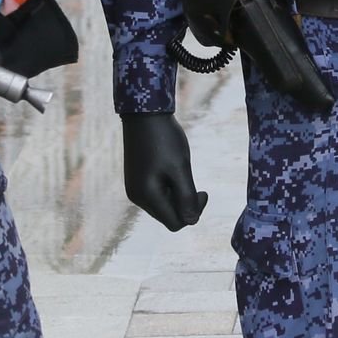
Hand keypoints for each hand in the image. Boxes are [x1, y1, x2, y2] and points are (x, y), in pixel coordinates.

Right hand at [121, 112, 207, 230]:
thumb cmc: (165, 139)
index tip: (203, 191)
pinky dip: (168, 188)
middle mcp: (137, 197)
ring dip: (176, 196)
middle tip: (196, 183)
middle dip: (185, 204)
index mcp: (147, 196)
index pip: (175, 223)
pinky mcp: (135, 179)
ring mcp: (134, 188)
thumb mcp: (181, 168)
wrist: (144, 113)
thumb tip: (192, 221)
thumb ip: (186, 197)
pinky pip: (156, 194)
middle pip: (168, 216)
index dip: (193, 213)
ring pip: (162, 206)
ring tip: (181, 172)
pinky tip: (172, 170)